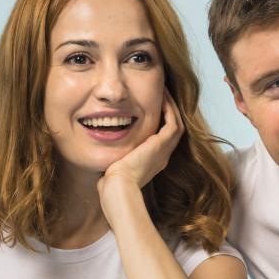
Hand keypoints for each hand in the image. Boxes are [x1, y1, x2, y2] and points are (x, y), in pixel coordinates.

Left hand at [97, 92, 184, 208]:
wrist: (119, 187)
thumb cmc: (112, 182)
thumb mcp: (114, 166)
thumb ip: (112, 156)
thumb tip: (101, 151)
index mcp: (152, 162)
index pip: (161, 138)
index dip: (159, 122)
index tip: (150, 107)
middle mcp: (162, 156)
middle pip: (172, 130)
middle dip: (168, 111)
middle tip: (161, 95)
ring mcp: (164, 151)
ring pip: (176, 124)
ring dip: (171, 107)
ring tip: (164, 91)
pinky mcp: (161, 145)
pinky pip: (173, 122)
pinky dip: (169, 109)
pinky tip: (162, 96)